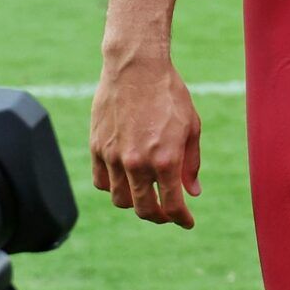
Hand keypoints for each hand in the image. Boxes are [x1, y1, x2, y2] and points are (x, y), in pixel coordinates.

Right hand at [90, 53, 202, 227]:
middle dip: (159, 217)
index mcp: (165, 160)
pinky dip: (113, 186)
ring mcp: (113, 157)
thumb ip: (191, 163)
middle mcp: (137, 163)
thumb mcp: (191, 127)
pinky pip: (101, 182)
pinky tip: (126, 178)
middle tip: (168, 212)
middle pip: (144, 210)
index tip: (187, 221)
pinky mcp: (97, 148)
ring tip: (147, 193)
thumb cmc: (169, 94)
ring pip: (120, 199)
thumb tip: (193, 192)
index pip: (171, 206)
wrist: (136, 67)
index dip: (181, 219)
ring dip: (135, 202)